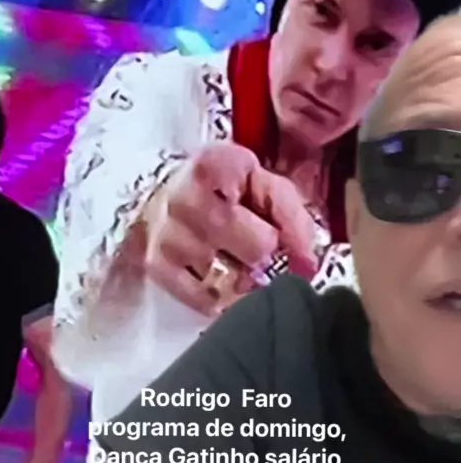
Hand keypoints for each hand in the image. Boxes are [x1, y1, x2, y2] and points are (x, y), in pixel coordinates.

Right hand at [145, 143, 316, 314]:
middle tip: (261, 253)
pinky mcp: (156, 266)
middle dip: (266, 255)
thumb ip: (292, 217)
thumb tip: (307, 265)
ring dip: (241, 279)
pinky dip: (219, 297)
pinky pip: (203, 298)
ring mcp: (169, 233)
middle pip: (256, 248)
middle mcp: (186, 196)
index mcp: (216, 164)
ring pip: (231, 276)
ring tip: (236, 263)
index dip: (289, 228)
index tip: (284, 235)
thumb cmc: (223, 193)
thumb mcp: (261, 185)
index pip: (274, 203)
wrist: (164, 199)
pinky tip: (220, 281)